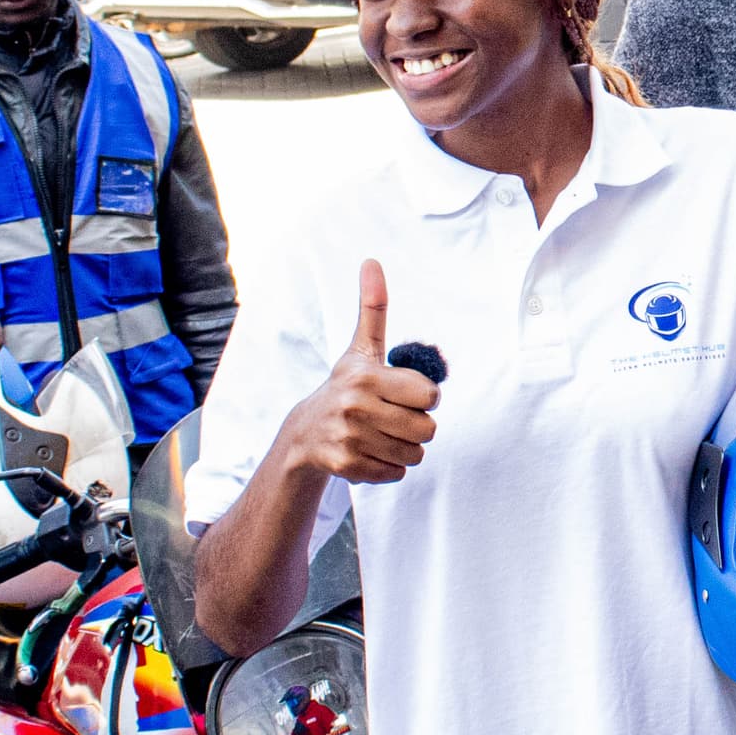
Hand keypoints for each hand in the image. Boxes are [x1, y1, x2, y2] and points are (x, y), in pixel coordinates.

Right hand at [285, 258, 436, 484]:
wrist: (304, 435)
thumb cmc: (345, 386)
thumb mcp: (360, 349)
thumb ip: (373, 308)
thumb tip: (372, 261)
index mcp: (365, 376)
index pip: (431, 395)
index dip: (423, 397)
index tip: (402, 393)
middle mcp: (355, 407)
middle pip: (427, 428)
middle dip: (416, 425)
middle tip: (391, 417)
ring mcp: (350, 438)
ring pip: (415, 454)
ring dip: (405, 447)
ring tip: (380, 434)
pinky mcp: (348, 466)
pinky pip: (396, 472)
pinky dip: (388, 466)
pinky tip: (368, 452)